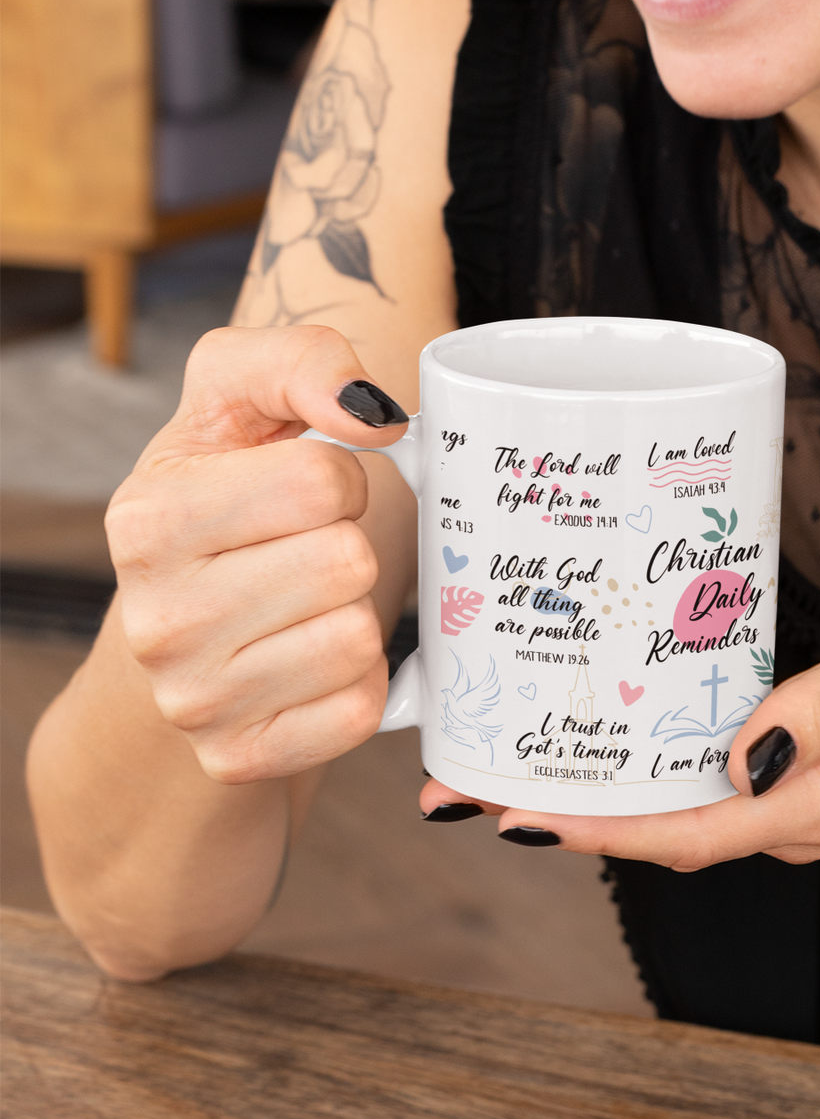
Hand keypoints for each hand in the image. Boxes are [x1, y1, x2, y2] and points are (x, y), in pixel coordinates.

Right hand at [106, 325, 408, 785]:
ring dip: (354, 612)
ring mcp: (192, 700)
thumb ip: (302, 361)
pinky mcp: (239, 757)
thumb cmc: (224, 499)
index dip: (338, 476)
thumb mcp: (238, 401)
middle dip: (347, 545)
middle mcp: (156, 618)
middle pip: (345, 561)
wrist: (181, 629)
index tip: (306, 491)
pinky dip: (358, 681)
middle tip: (305, 551)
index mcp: (147, 518)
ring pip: (356, 638)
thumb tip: (372, 412)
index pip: (322, 479)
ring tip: (305, 604)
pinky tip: (312, 661)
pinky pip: (359, 710)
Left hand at [420, 576, 819, 865]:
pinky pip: (704, 778)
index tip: (511, 813)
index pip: (688, 832)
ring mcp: (797, 793)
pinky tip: (605, 731)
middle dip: (566, 813)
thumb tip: (740, 762)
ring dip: (595, 792)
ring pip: (677, 808)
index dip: (596, 828)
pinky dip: (643, 763)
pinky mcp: (796, 763)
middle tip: (465, 787)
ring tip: (508, 758)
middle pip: (662, 830)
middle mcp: (798, 810)